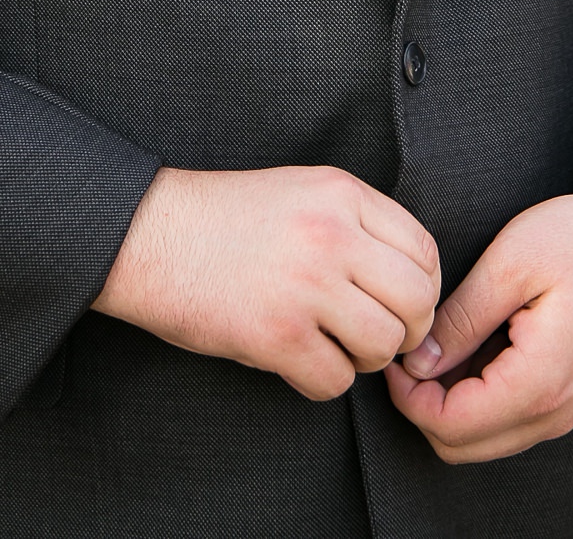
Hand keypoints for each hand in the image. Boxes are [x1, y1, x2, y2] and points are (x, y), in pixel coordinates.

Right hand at [93, 164, 440, 399]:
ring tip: (330, 344)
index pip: (424, 251)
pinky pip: (336, 381)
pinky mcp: (276, 334)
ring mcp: (306, 284)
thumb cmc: (224, 217)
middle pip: (417, 302)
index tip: (399, 305)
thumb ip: (356, 222)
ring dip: (363, 359)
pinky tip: (295, 359)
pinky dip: (321, 381)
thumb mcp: (300, 190)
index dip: (422, 290)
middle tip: (375, 336)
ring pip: (383, 345)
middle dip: (405, 331)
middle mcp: (332, 234)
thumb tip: (412, 280)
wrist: (149, 233)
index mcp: (341, 193)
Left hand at [386, 194, 572, 462]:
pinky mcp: (564, 397)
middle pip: (459, 445)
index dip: (406, 396)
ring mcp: (562, 410)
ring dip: (447, 401)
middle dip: (421, 405)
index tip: (395, 350)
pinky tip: (468, 343)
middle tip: (408, 347)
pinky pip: (504, 419)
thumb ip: (461, 319)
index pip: (449, 426)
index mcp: (539, 383)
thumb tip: (416, 362)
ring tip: (440, 338)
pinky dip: (474, 396)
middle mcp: (553, 413)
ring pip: (481, 438)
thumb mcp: (512, 263)